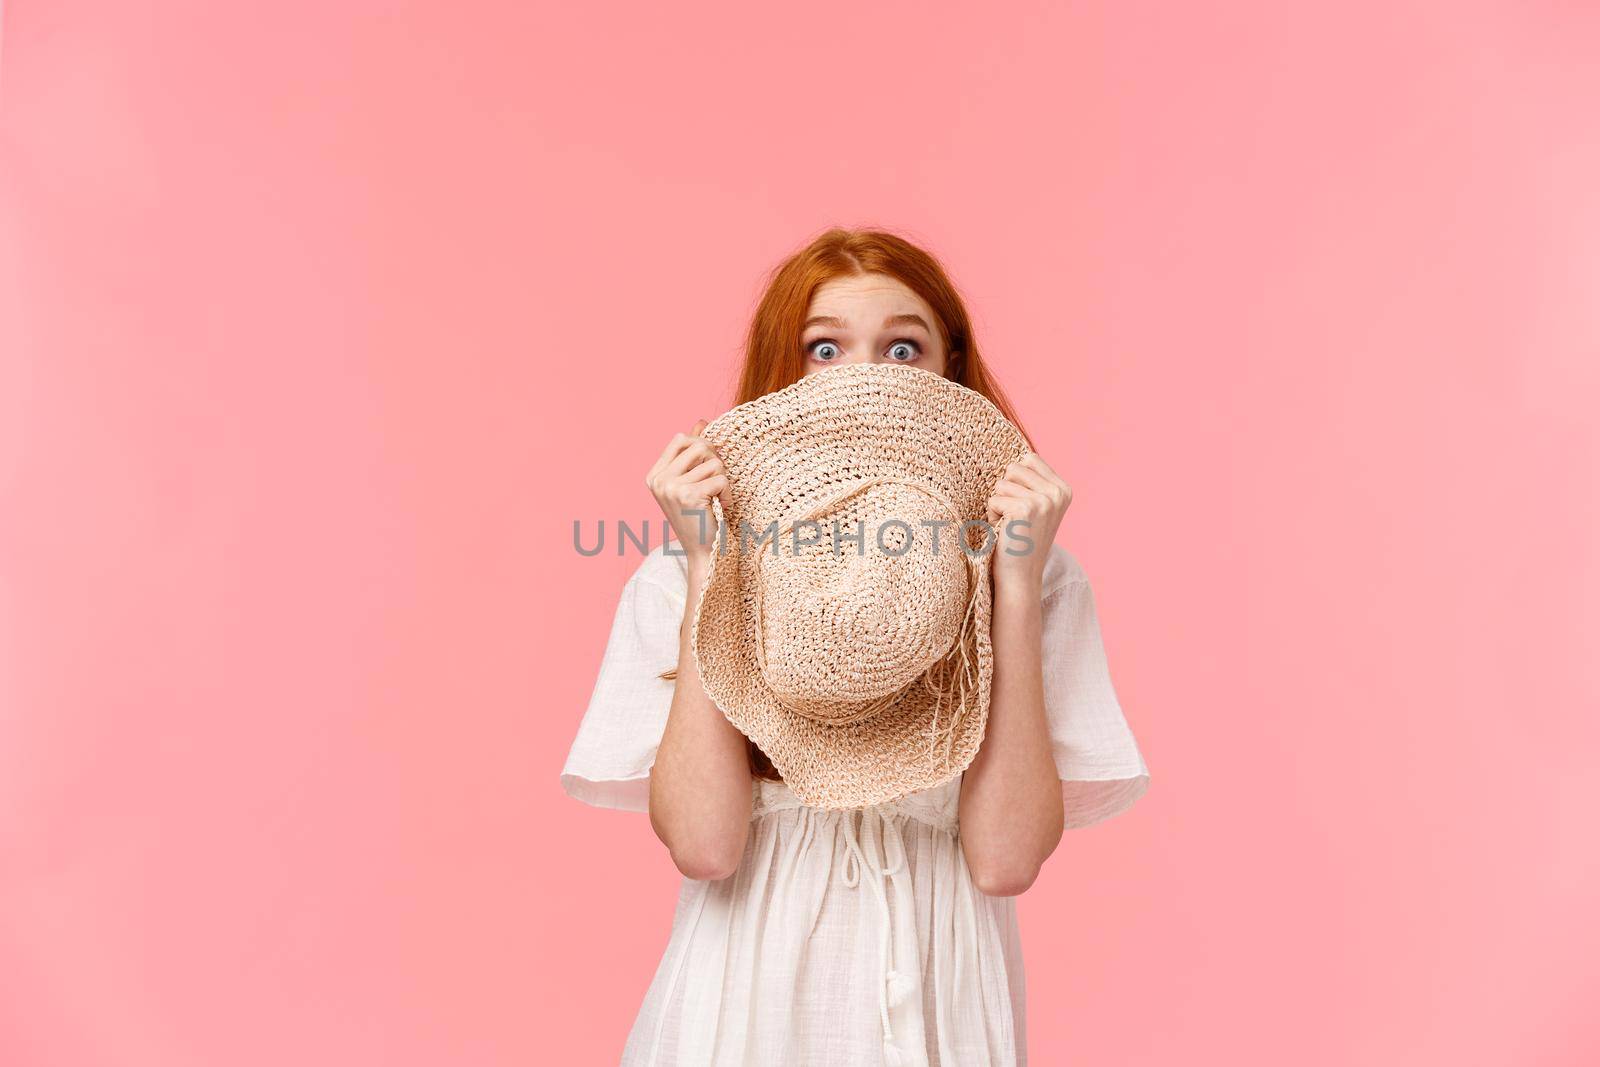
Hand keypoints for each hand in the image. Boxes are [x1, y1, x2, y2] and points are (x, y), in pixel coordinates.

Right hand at [646, 420, 729, 564]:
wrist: (703, 552)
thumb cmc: (699, 517)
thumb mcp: (692, 481)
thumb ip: (693, 452)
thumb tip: (701, 422)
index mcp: (655, 475)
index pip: (680, 438)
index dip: (701, 446)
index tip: (709, 466)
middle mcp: (659, 480)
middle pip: (699, 446)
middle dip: (715, 462)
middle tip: (716, 484)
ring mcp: (671, 487)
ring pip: (713, 463)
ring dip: (723, 480)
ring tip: (717, 498)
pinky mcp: (688, 495)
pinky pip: (721, 479)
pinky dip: (728, 493)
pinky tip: (722, 506)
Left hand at [985, 452, 1072, 592]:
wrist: (1021, 576)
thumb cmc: (1021, 540)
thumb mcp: (1036, 507)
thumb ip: (1032, 482)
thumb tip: (1012, 454)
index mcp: (1063, 489)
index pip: (1028, 459)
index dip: (1015, 480)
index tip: (1022, 506)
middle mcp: (1058, 492)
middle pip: (1013, 468)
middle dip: (1005, 490)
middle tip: (1014, 517)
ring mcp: (1044, 500)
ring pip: (1001, 483)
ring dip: (998, 504)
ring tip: (1010, 525)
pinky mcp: (1025, 509)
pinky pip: (994, 499)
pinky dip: (992, 515)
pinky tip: (1005, 531)